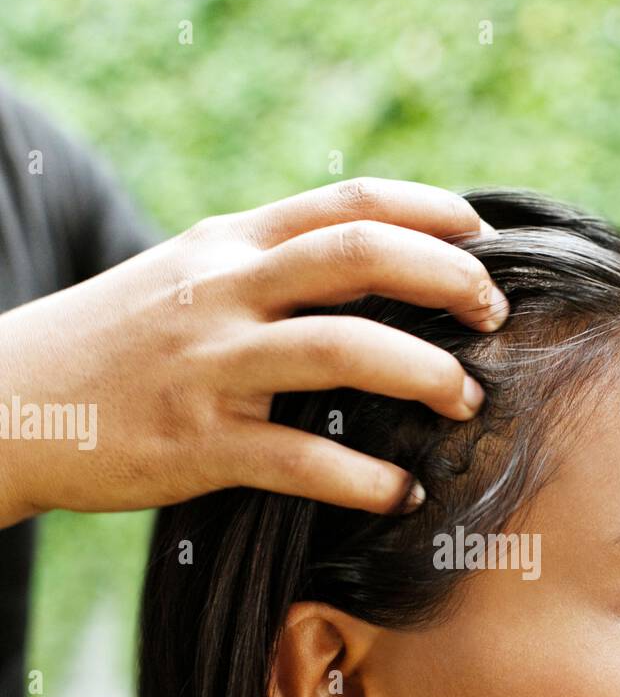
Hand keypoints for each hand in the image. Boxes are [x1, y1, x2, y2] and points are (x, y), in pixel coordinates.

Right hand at [0, 177, 508, 528]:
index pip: (347, 204)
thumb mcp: (185, 278)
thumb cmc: (114, 343)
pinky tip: (400, 492)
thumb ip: (266, 268)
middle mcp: (224, 290)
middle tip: (493, 315)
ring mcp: (211, 366)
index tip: (481, 237)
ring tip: (464, 400)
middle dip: (446, 281)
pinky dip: (365, 480)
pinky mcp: (198, 443)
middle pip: (360, 258)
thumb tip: (367, 271)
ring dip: (424, 374)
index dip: (428, 213)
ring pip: (343, 351)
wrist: (8, 401)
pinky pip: (302, 460)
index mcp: (227, 243)